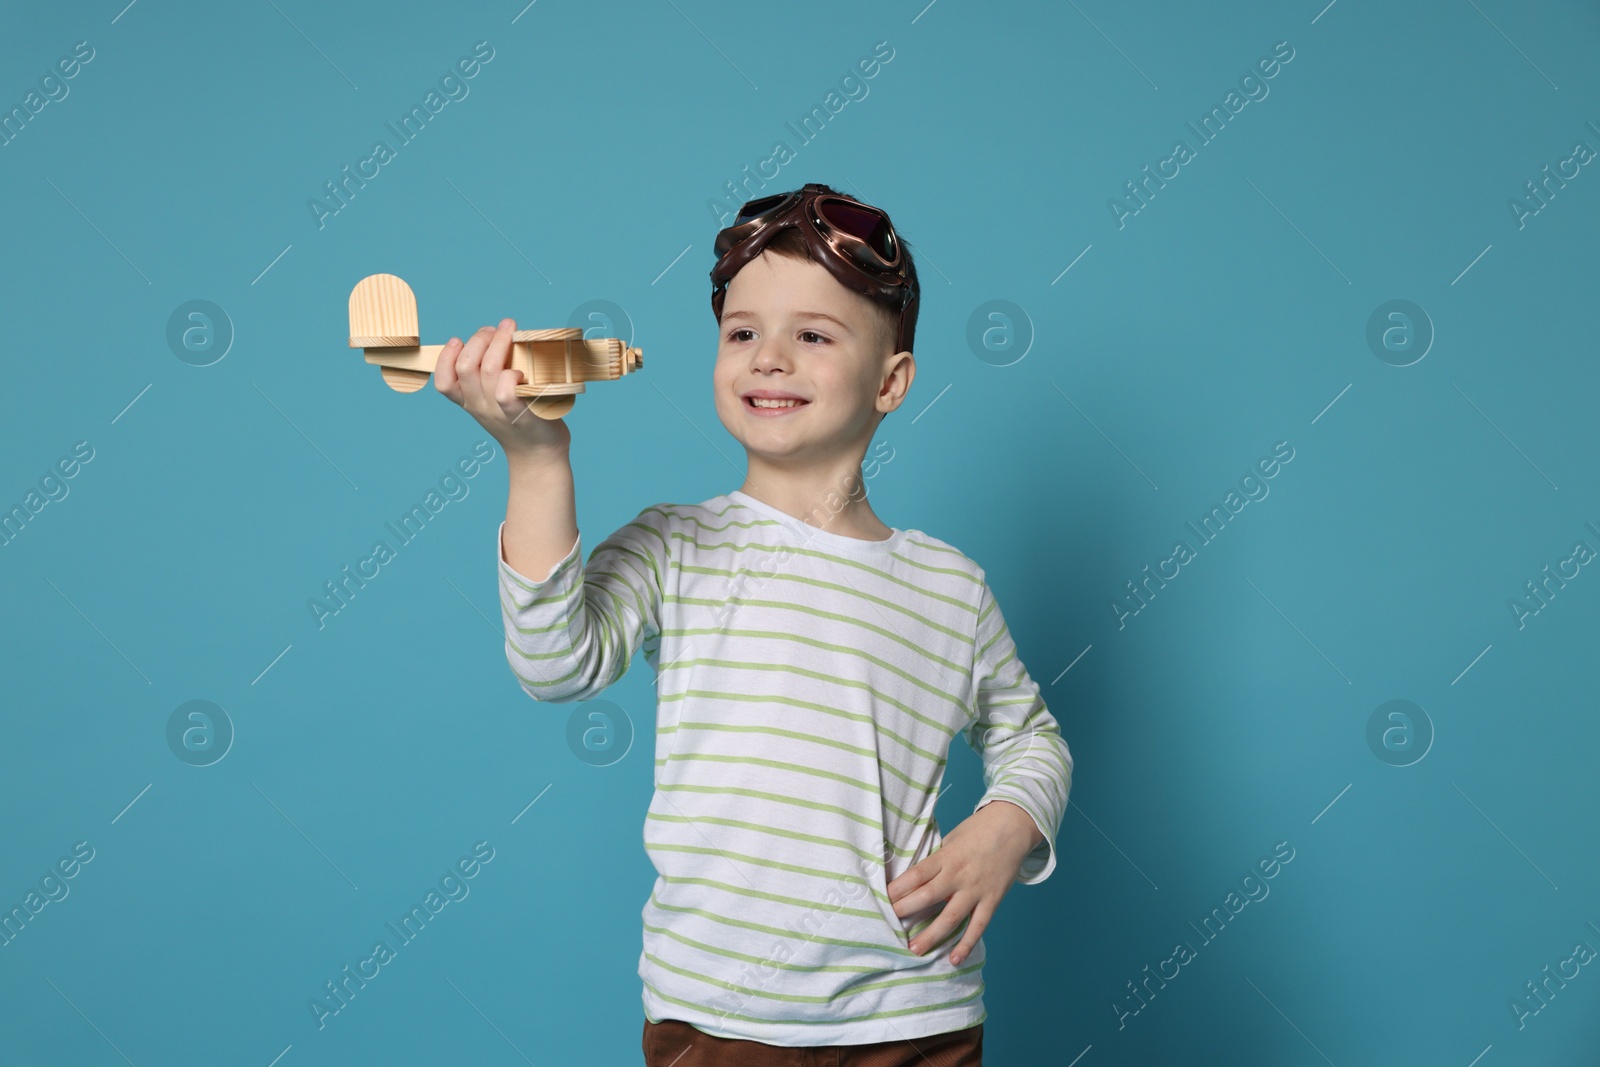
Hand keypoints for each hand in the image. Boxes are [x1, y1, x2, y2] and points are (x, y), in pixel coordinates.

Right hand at [434, 318, 569, 456]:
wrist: (538, 455)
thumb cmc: (521, 418)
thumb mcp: (494, 400)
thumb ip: (488, 377)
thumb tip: (495, 336)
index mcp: (469, 402)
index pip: (443, 381)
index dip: (445, 357)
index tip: (456, 340)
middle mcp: (479, 406)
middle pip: (465, 366)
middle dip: (478, 339)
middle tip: (494, 329)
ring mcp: (498, 411)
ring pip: (487, 370)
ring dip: (498, 343)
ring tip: (509, 330)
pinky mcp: (520, 414)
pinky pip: (506, 391)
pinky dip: (511, 373)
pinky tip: (521, 368)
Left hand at [885, 800, 1043, 966]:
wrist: (1013, 826)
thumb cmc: (977, 830)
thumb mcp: (951, 838)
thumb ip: (937, 860)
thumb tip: (915, 879)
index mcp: (946, 857)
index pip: (916, 875)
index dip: (897, 889)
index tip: (881, 899)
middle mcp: (959, 874)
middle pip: (928, 896)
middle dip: (906, 911)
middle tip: (887, 925)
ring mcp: (976, 889)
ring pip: (951, 917)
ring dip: (932, 935)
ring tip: (914, 950)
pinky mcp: (992, 900)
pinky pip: (978, 926)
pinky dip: (966, 944)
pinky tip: (954, 959)